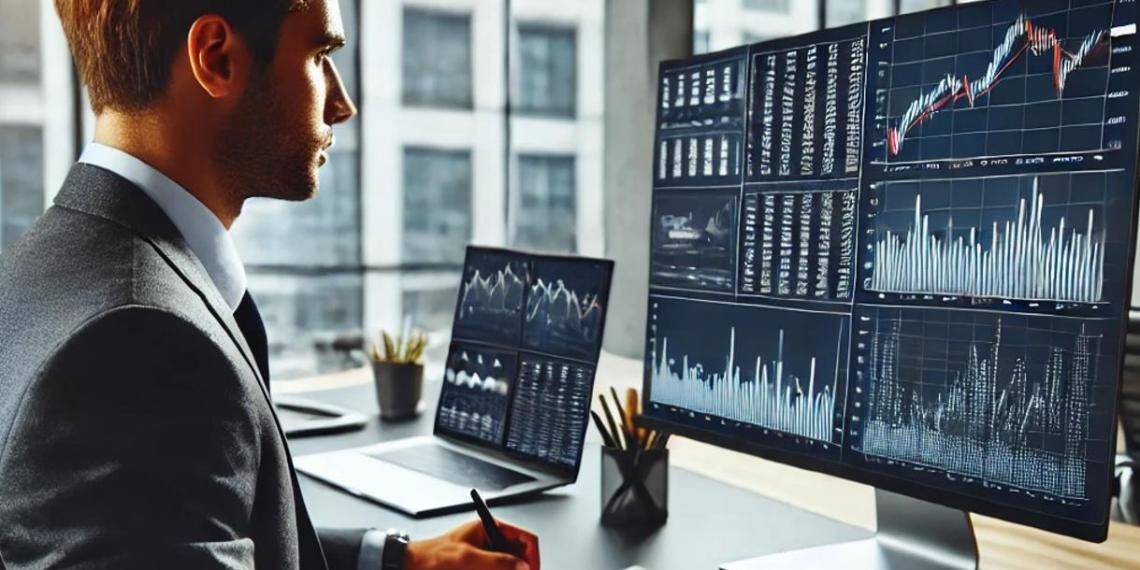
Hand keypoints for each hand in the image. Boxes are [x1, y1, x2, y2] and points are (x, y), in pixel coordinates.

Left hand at [404, 519, 539, 569]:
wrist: (410, 568)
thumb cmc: (430, 556)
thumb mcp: (467, 558)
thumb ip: (498, 562)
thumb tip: (523, 566)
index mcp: (489, 528)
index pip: (524, 538)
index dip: (532, 556)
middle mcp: (490, 543)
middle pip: (518, 558)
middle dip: (519, 569)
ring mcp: (484, 560)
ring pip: (508, 569)